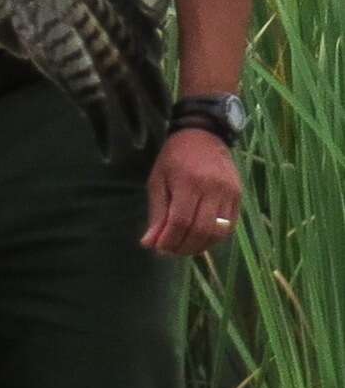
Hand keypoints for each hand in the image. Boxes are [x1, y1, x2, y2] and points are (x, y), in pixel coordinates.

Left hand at [141, 128, 241, 255]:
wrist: (203, 136)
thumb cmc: (174, 158)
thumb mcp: (157, 180)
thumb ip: (156, 213)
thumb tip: (149, 243)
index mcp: (188, 181)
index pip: (181, 220)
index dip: (170, 239)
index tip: (158, 249)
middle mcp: (212, 188)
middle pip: (200, 229)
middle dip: (183, 246)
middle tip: (169, 251)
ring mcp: (229, 193)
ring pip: (218, 232)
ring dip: (200, 247)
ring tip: (183, 248)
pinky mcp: (239, 197)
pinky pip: (229, 227)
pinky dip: (214, 239)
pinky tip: (200, 240)